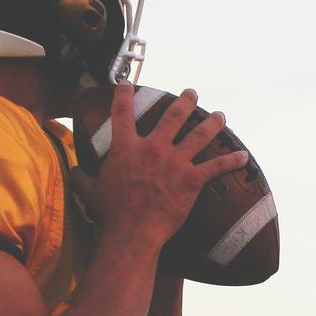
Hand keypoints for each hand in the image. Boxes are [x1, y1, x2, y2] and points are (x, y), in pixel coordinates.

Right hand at [80, 84, 250, 245]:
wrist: (133, 231)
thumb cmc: (110, 213)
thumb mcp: (89, 191)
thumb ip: (81, 176)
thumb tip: (72, 171)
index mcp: (126, 148)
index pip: (122, 113)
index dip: (123, 95)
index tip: (126, 84)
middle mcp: (153, 148)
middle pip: (173, 115)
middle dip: (185, 101)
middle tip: (192, 93)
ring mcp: (174, 163)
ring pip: (199, 135)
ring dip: (213, 123)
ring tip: (221, 115)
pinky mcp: (191, 180)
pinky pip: (217, 167)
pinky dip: (232, 162)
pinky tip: (244, 156)